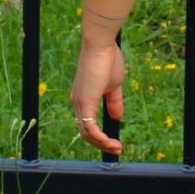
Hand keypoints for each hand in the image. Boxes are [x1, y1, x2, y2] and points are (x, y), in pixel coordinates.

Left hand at [69, 36, 125, 153]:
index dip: (99, 136)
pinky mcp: (85, 102)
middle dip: (101, 144)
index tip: (113, 142)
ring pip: (87, 133)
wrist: (101, 45)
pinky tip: (110, 142)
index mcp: (82, 98)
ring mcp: (79, 103)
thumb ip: (114, 102)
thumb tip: (117, 118)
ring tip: (117, 148)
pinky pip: (90, 128)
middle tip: (117, 149)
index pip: (86, 124)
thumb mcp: (114, 85)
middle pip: (85, 132)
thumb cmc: (107, 60)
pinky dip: (100, 138)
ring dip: (102, 144)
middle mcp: (77, 102)